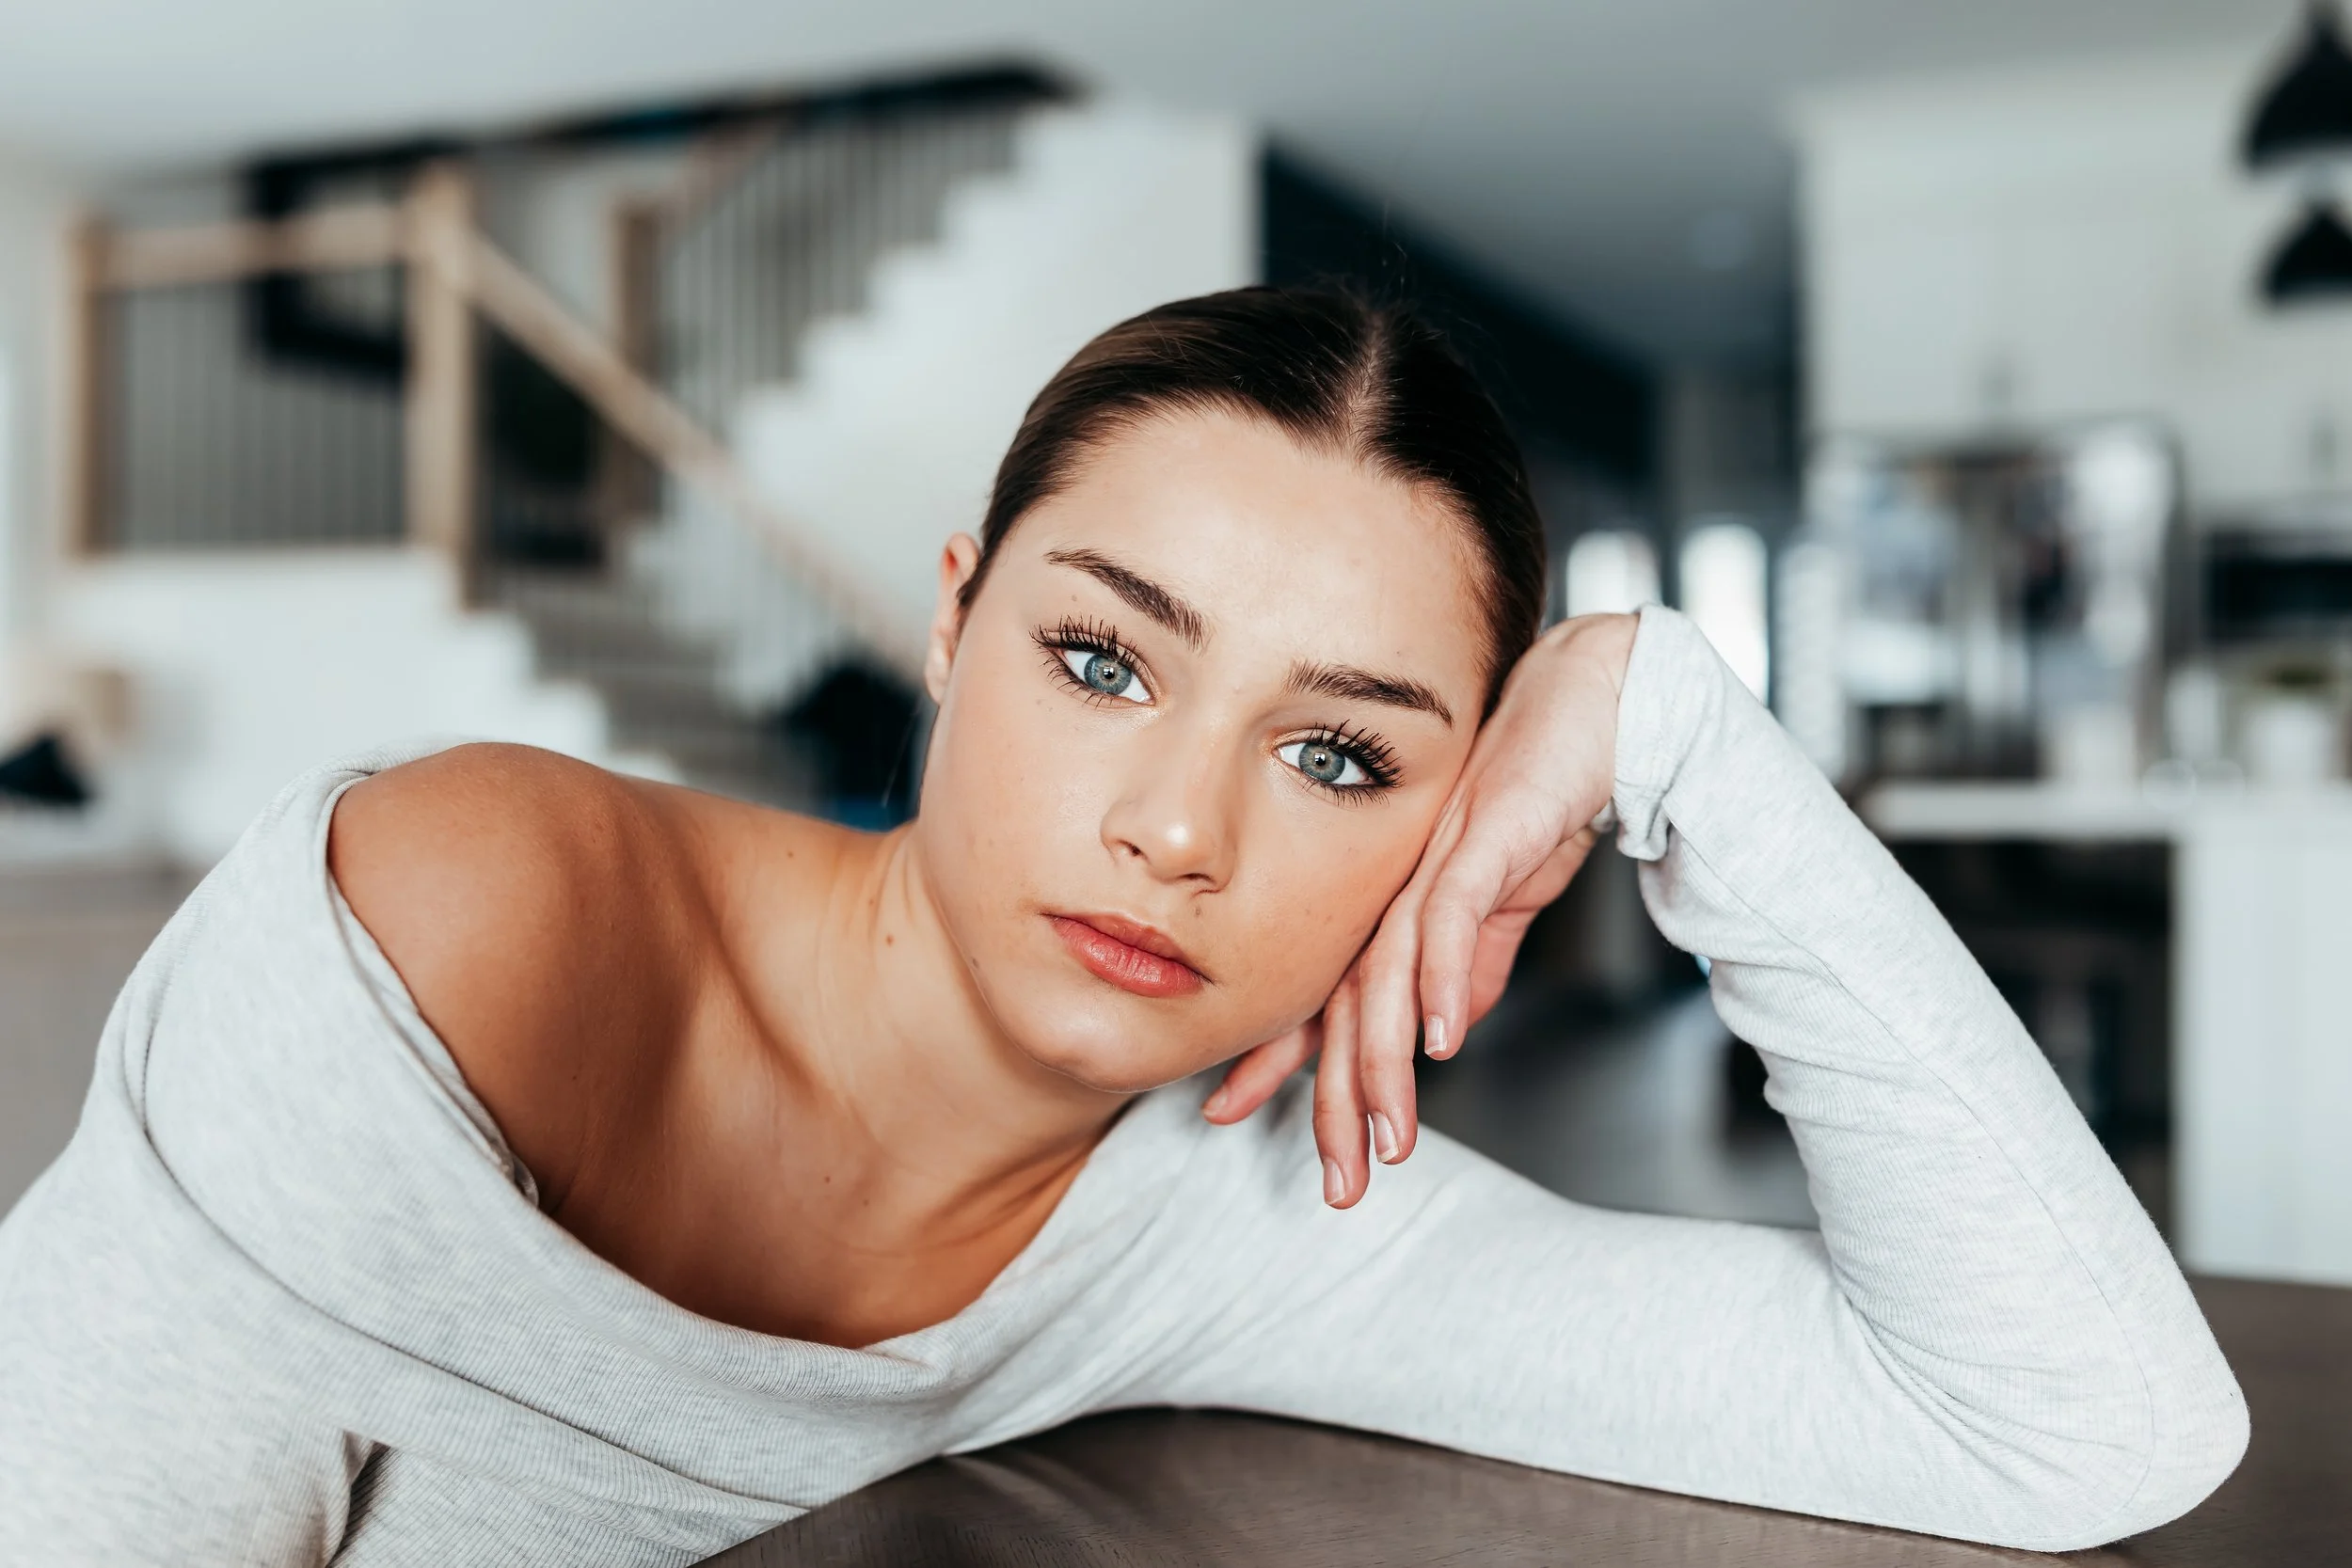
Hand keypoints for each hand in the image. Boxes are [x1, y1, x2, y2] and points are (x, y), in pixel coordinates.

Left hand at [1201, 612, 1639, 1206]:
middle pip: (1346, 1005)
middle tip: (1333, 1181)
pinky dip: (1445, 980)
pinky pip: (1456, 916)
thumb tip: (1439, 1036)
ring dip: (1386, 1065)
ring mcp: (1432, 861)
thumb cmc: (1540, 791)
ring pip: (1392, 977)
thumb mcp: (1498, 900)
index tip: (1225, 1112)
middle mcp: (1394, 886)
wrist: (1594, 704)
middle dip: (1334, 1100)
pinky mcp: (1484, 834)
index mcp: (1388, 902)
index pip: (1321, 995)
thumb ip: (1469, 963)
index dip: (1275, 1058)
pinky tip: (1437, 1042)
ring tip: (1385, 1136)